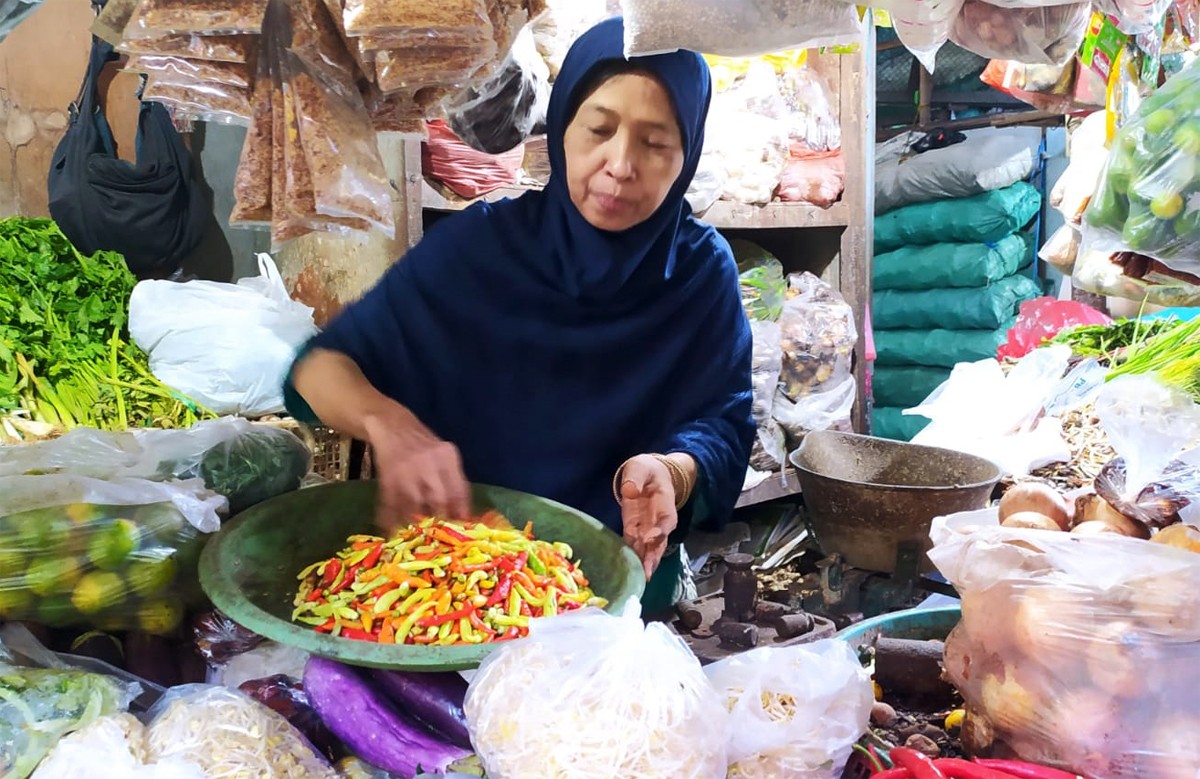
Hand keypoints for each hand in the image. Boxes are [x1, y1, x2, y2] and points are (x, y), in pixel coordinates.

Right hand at [363, 407, 470, 534]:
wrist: (391, 425)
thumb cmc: (423, 445)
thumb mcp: (443, 455)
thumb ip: (453, 480)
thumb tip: (463, 514)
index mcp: (446, 456)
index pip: (459, 488)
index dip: (462, 511)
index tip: (463, 527)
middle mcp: (428, 462)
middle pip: (439, 498)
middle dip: (441, 519)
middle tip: (441, 534)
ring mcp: (406, 470)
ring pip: (415, 504)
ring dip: (417, 523)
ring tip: (419, 536)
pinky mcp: (388, 477)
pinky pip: (392, 504)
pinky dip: (392, 519)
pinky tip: (393, 530)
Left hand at [618, 455, 678, 580]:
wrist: (647, 474)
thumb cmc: (646, 470)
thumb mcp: (640, 467)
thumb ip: (636, 477)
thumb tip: (629, 491)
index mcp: (664, 504)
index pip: (667, 520)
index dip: (662, 530)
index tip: (653, 537)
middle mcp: (658, 521)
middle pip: (659, 542)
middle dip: (653, 557)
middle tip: (648, 572)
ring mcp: (646, 527)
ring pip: (648, 549)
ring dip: (644, 563)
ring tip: (640, 579)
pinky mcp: (633, 529)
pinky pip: (634, 545)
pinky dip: (632, 558)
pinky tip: (628, 571)